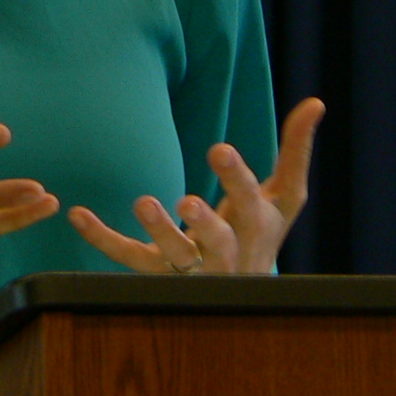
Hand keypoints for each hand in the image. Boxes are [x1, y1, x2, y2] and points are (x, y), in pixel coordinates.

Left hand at [67, 97, 323, 274]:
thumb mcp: (285, 196)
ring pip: (175, 256)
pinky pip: (128, 258)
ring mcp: (191, 269)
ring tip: (143, 201)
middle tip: (189, 201)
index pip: (251, 205)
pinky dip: (102, 237)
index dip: (237, 179)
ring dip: (160, 231)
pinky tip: (78, 214)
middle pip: (219, 242)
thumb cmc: (261, 230)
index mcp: (259, 229)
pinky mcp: (157, 274)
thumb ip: (296, 150)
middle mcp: (228, 254)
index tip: (219, 148)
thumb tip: (317, 102)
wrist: (242, 294)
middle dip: (206, 222)